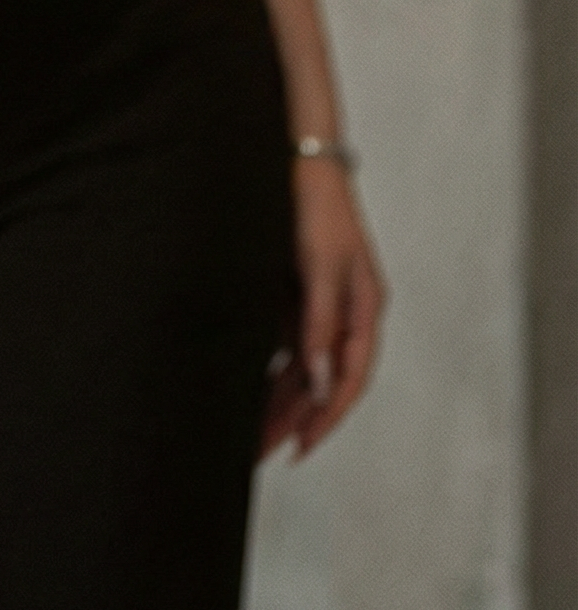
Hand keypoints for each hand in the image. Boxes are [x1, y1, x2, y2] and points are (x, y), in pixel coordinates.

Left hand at [261, 160, 386, 459]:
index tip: (301, 449)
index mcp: (364, 307)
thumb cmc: (314, 203)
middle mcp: (343, 312)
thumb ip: (320, 323)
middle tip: (262, 453)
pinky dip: (267, 368)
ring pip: (299, 367)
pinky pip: (282, 344)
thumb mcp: (320, 265)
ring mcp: (317, 303)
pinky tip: (245, 392)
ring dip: (278, 399)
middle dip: (295, 418)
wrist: (293, 156)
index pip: (349, 377)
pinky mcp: (292, 293)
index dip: (327, 417)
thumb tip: (321, 381)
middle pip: (322, 379)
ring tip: (249, 436)